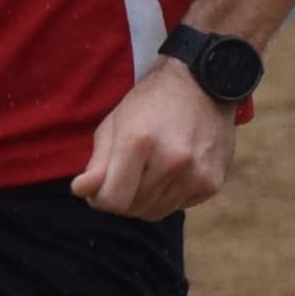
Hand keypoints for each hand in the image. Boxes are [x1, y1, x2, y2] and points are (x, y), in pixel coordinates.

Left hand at [75, 60, 239, 219]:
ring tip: (150, 171)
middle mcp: (171, 161)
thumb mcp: (115, 123)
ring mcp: (195, 174)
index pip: (113, 200)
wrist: (202, 83)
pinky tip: (173, 171)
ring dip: (146, 199)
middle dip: (124, 197)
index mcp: (139, 142)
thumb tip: (81, 192)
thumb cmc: (151, 102)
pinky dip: (170, 196)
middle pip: (134, 209)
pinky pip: (179, 206)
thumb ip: (97, 163)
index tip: (103, 186)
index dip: (101, 198)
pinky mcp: (212, 183)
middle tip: (127, 174)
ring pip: (156, 212)